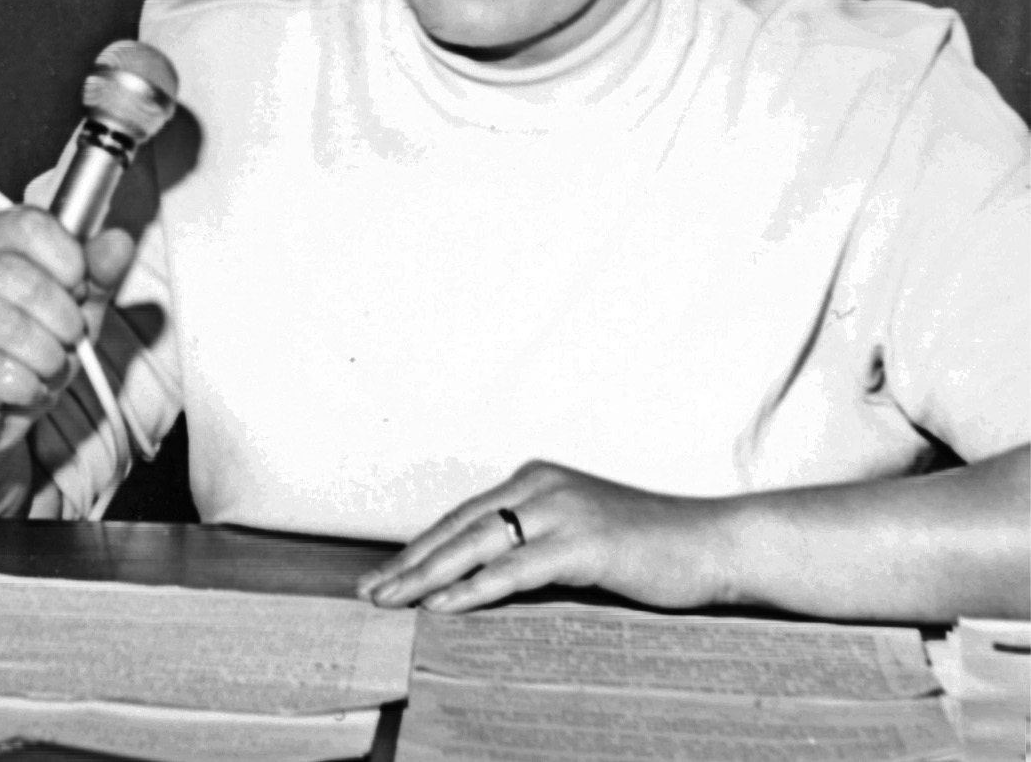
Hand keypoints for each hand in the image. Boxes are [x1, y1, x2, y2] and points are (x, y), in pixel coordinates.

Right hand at [0, 206, 135, 453]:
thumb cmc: (32, 342)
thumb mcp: (74, 302)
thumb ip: (97, 272)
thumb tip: (117, 244)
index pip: (29, 224)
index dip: (68, 260)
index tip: (79, 286)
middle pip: (18, 276)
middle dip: (62, 316)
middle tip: (70, 336)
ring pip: (2, 322)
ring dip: (45, 354)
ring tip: (51, 365)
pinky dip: (22, 383)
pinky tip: (29, 387)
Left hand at [358, 460, 739, 613]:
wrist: (716, 544)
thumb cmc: (650, 550)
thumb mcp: (579, 540)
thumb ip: (534, 548)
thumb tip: (482, 579)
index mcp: (536, 480)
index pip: (462, 516)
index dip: (421, 546)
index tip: (385, 573)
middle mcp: (541, 485)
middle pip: (458, 528)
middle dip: (410, 562)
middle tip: (369, 590)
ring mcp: (561, 510)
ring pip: (476, 545)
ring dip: (428, 576)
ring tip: (392, 600)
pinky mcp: (582, 542)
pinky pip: (514, 569)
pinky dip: (475, 589)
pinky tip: (444, 606)